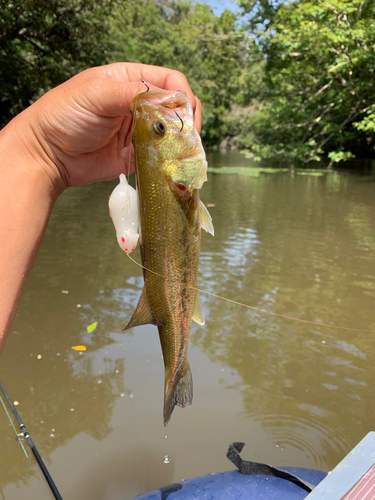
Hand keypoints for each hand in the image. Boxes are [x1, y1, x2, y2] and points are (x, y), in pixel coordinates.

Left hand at [13, 63, 201, 191]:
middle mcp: (138, 104)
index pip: (169, 80)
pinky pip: (160, 155)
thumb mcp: (96, 94)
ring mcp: (139, 130)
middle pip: (176, 107)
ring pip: (172, 132)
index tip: (185, 113)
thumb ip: (131, 93)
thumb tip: (168, 99)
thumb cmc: (64, 115)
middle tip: (189, 136)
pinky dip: (170, 159)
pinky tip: (172, 164)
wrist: (47, 155)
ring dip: (181, 141)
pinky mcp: (137, 155)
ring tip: (183, 152)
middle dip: (186, 119)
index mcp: (129, 80)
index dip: (182, 94)